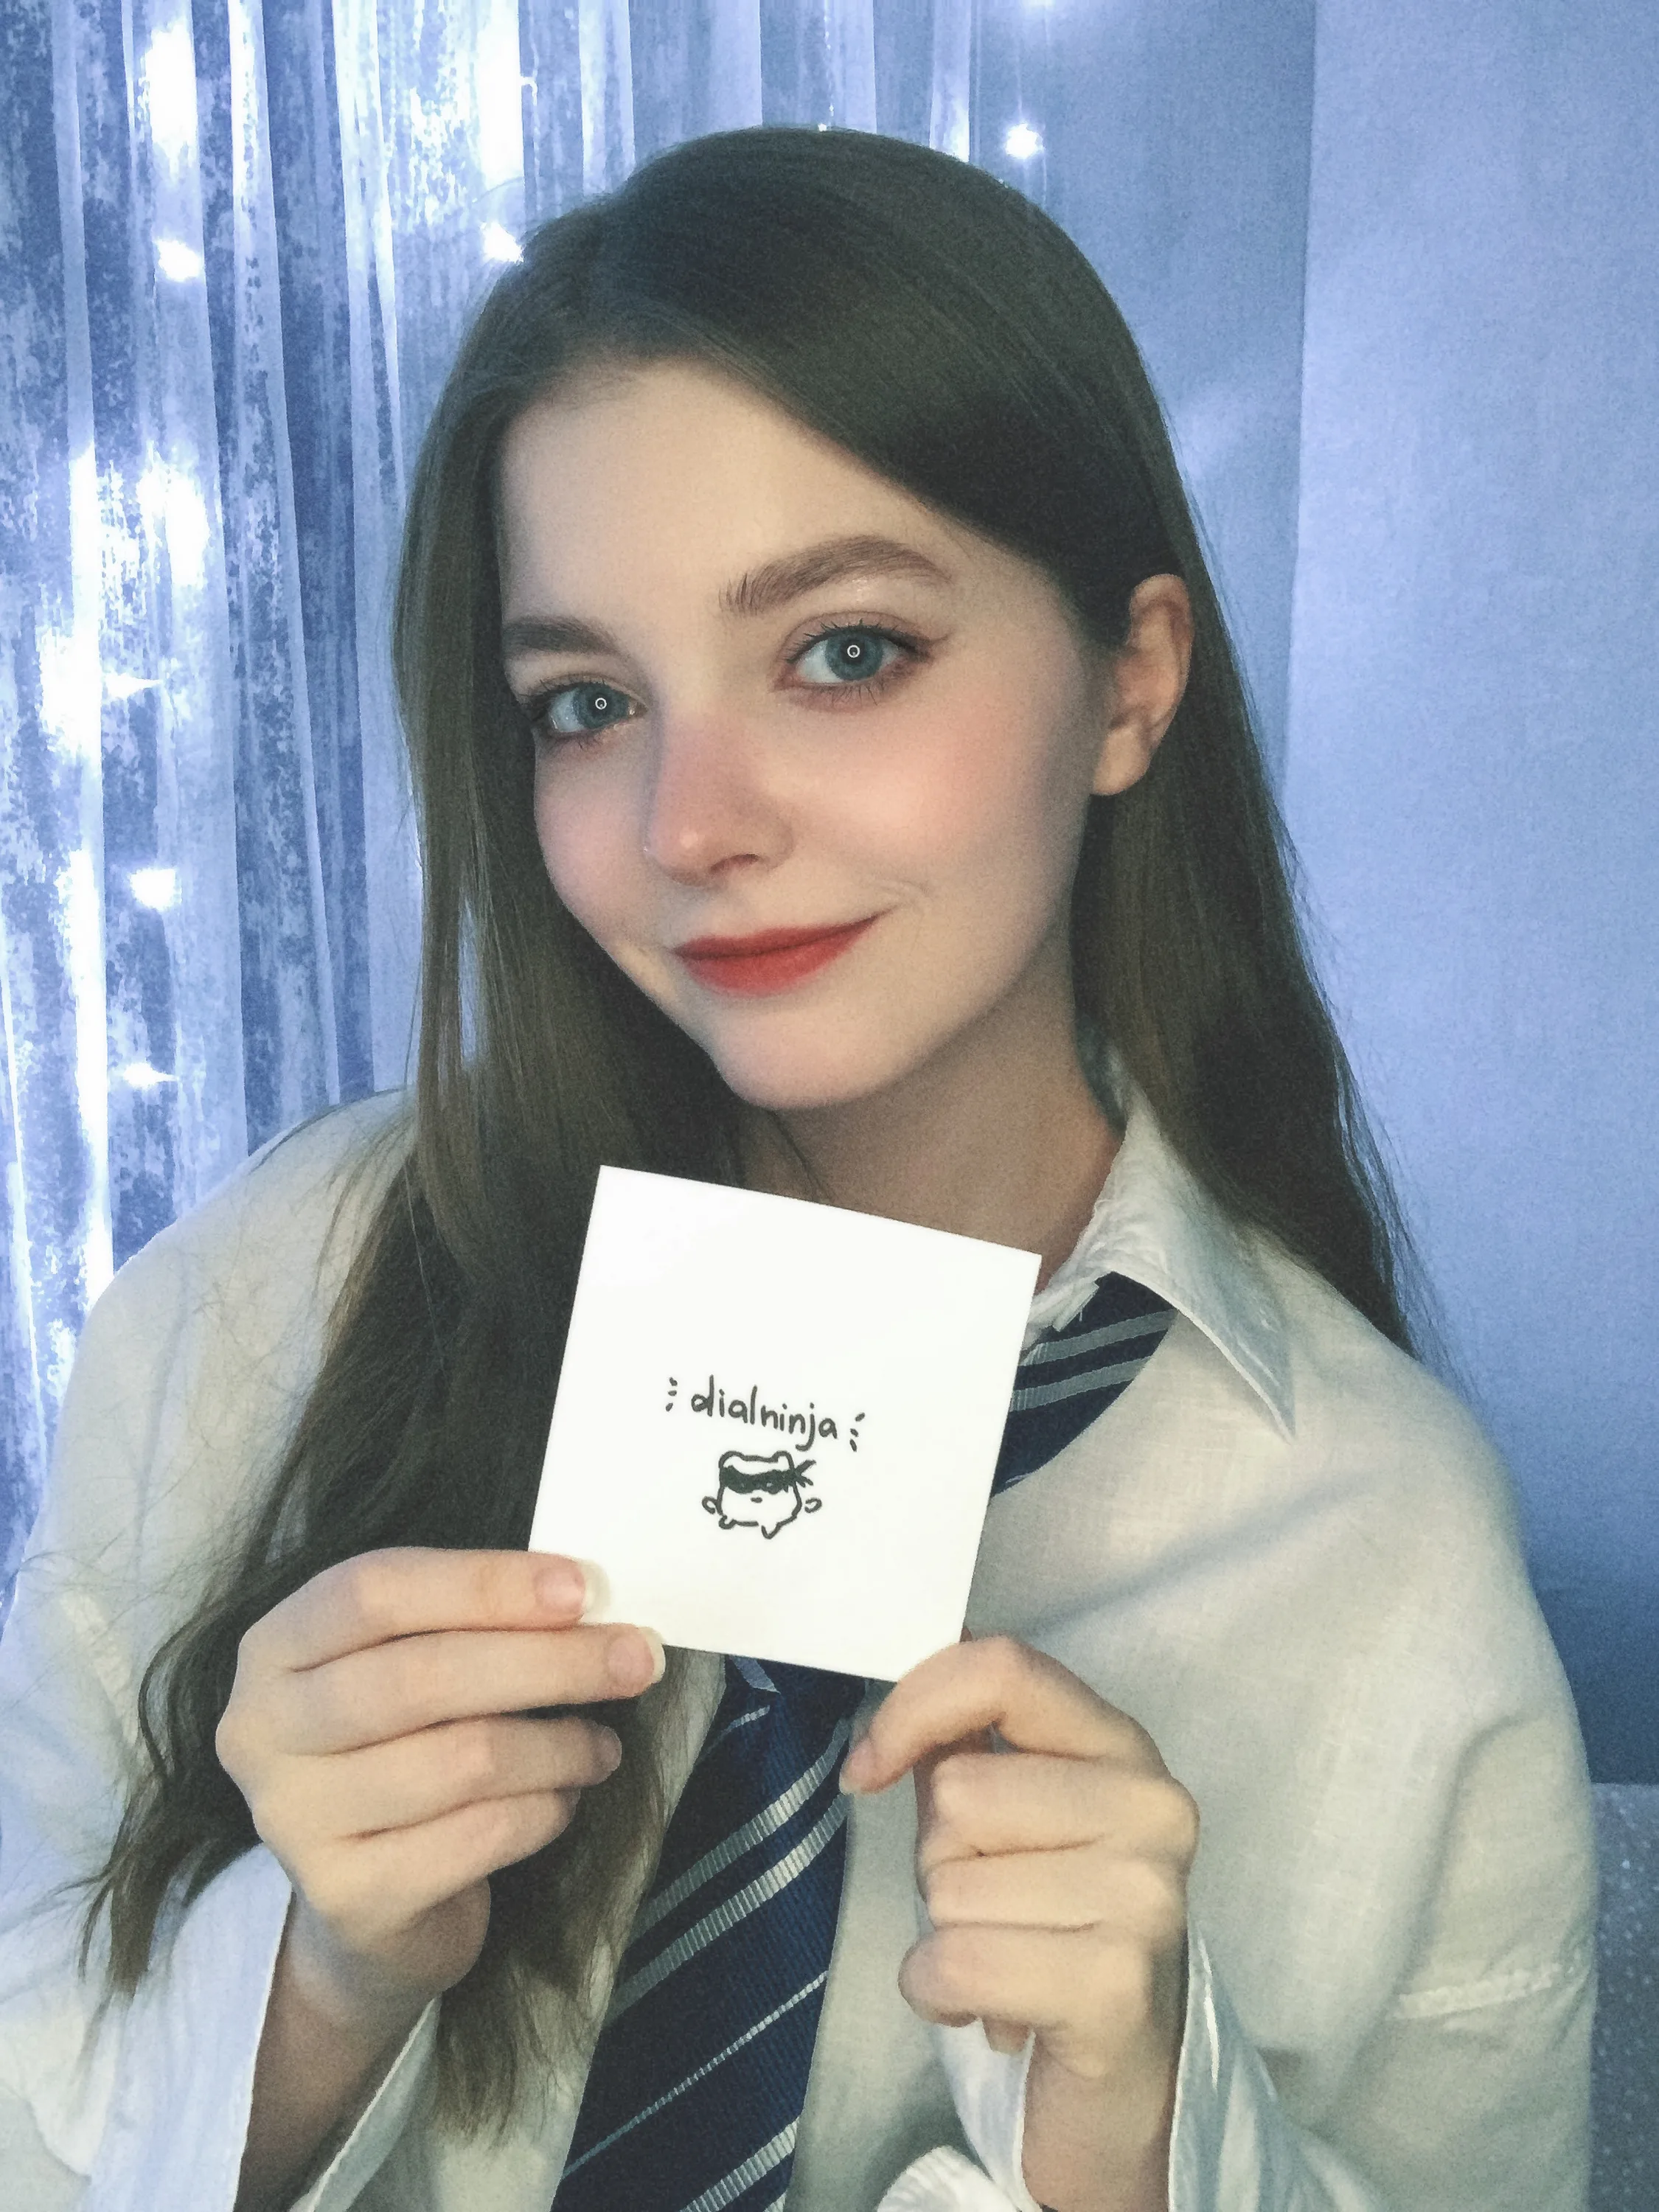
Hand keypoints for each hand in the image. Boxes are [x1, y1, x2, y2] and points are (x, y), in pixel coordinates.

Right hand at [215, 1547, 663, 2041]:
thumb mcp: (414, 1667)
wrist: (371, 1911)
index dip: (484, 1583)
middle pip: (423, 1676)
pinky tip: (564, 1797)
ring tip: (601, 1743)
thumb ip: (472, 1623)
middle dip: (550, 1661)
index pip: (373, 1590)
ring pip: (464, 1760)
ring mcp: (295, 1820)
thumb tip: (590, 1599)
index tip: (582, 1587)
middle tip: (636, 1658)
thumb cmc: (407, 1751)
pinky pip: (479, 1835)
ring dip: (560, 1744)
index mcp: (275, 1647)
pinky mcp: (347, 1896)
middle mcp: (263, 1730)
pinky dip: (544, 1809)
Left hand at [839, 1636, 1195, 2211]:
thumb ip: (959, 1751)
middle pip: (960, 1791)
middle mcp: (1151, 1808)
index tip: (869, 1766)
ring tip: (1008, 1957)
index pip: (1004, 1668)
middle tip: (995, 1909)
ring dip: (946, 1934)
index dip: (914, 1707)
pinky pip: (955, 1959)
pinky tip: (992, 2011)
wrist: (1125, 2088)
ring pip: (950, 1884)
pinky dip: (939, 1993)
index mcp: (1122, 1746)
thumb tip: (886, 1725)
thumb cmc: (1050, 1935)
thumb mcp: (1009, 1825)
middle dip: (941, 1859)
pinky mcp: (1116, 1986)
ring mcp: (1144, 1897)